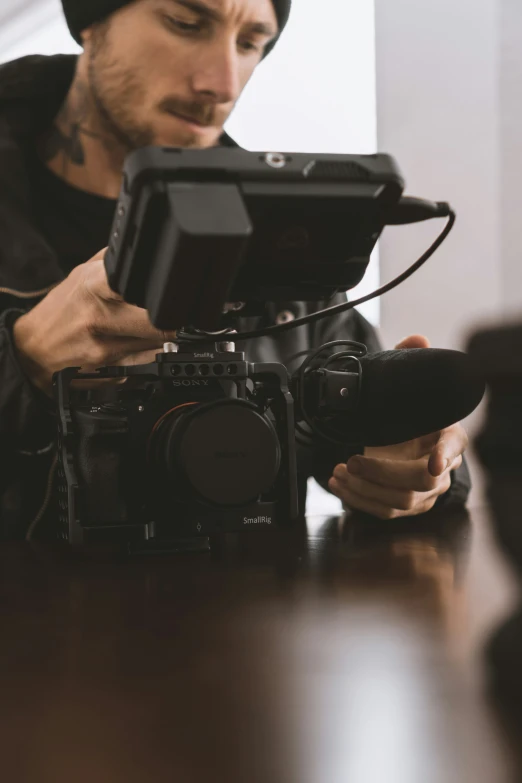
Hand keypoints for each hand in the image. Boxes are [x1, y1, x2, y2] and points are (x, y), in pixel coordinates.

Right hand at [13, 249, 175, 394]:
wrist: (33, 351)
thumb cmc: (61, 311)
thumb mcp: (82, 275)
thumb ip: (113, 261)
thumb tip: (147, 249)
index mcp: (93, 287)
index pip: (137, 284)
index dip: (163, 289)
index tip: (172, 289)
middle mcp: (99, 319)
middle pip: (159, 322)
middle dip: (172, 319)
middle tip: (171, 314)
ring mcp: (106, 350)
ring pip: (160, 345)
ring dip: (166, 338)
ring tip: (149, 329)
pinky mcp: (114, 374)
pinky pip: (151, 364)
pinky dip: (154, 355)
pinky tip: (141, 347)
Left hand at [327, 335, 468, 518]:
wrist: (407, 441)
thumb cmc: (411, 415)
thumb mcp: (408, 386)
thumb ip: (411, 360)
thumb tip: (416, 338)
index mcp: (448, 435)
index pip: (454, 446)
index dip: (445, 455)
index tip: (433, 462)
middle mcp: (441, 467)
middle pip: (420, 480)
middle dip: (383, 473)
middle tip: (353, 459)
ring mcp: (425, 491)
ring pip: (400, 501)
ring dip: (364, 489)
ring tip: (338, 472)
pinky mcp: (407, 506)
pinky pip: (385, 511)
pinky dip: (359, 500)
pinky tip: (339, 485)